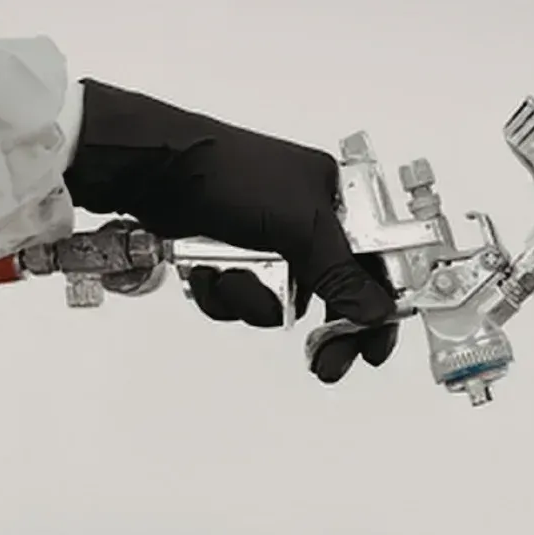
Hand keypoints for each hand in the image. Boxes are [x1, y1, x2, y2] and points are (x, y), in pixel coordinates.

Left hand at [61, 79, 398, 383]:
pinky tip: (209, 271)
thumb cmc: (229, 174)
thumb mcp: (299, 226)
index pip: (373, 263)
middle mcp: (305, 221)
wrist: (156, 171)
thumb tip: (375, 310)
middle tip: (323, 364)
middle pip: (329, 293)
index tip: (372, 350)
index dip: (378, 308)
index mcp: (335, 200)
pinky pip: (242, 298)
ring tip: (232, 280)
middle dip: (318, 327)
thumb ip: (340, 273)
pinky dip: (223, 294)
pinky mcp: (233, 255)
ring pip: (279, 302)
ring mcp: (268, 241)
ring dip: (253, 302)